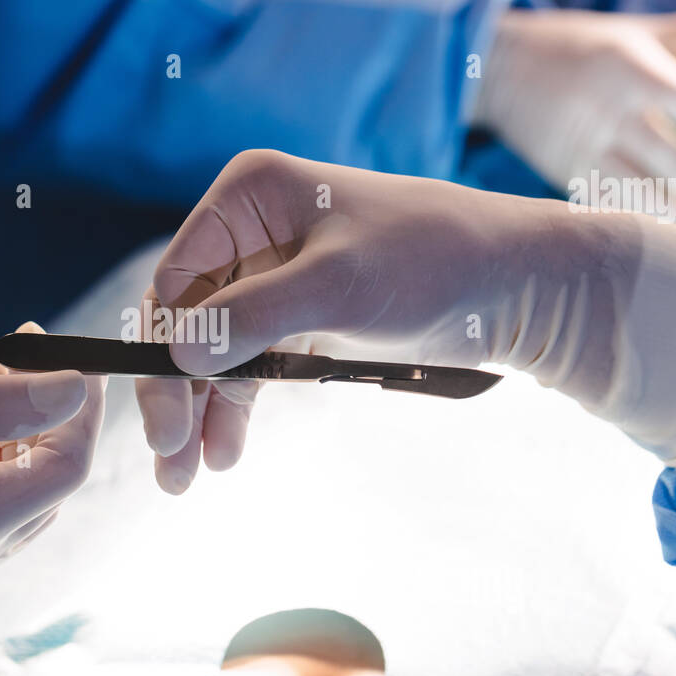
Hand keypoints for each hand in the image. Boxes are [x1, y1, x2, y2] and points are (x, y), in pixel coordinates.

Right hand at [136, 150, 675, 490]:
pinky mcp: (301, 319)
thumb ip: (254, 316)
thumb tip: (176, 354)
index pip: (176, 278)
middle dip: (175, 393)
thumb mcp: (340, 286)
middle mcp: (251, 233)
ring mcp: (274, 278)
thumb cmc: (435, 261)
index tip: (163, 415)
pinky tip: (226, 453)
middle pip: (188, 321)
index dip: (158, 350)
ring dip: (201, 413)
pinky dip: (237, 408)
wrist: (517, 286)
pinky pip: (251, 366)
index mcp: (250, 197)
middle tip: (169, 461)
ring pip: (214, 353)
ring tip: (188, 479)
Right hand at [474, 3, 675, 230]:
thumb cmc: (579, 45)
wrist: (497, 69)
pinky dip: (642, 226)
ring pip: (641, 197)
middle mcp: (607, 113)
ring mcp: (583, 149)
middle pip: (672, 165)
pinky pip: (609, 207)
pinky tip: (670, 243)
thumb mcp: (641, 30)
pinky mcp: (564, 174)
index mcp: (631, 69)